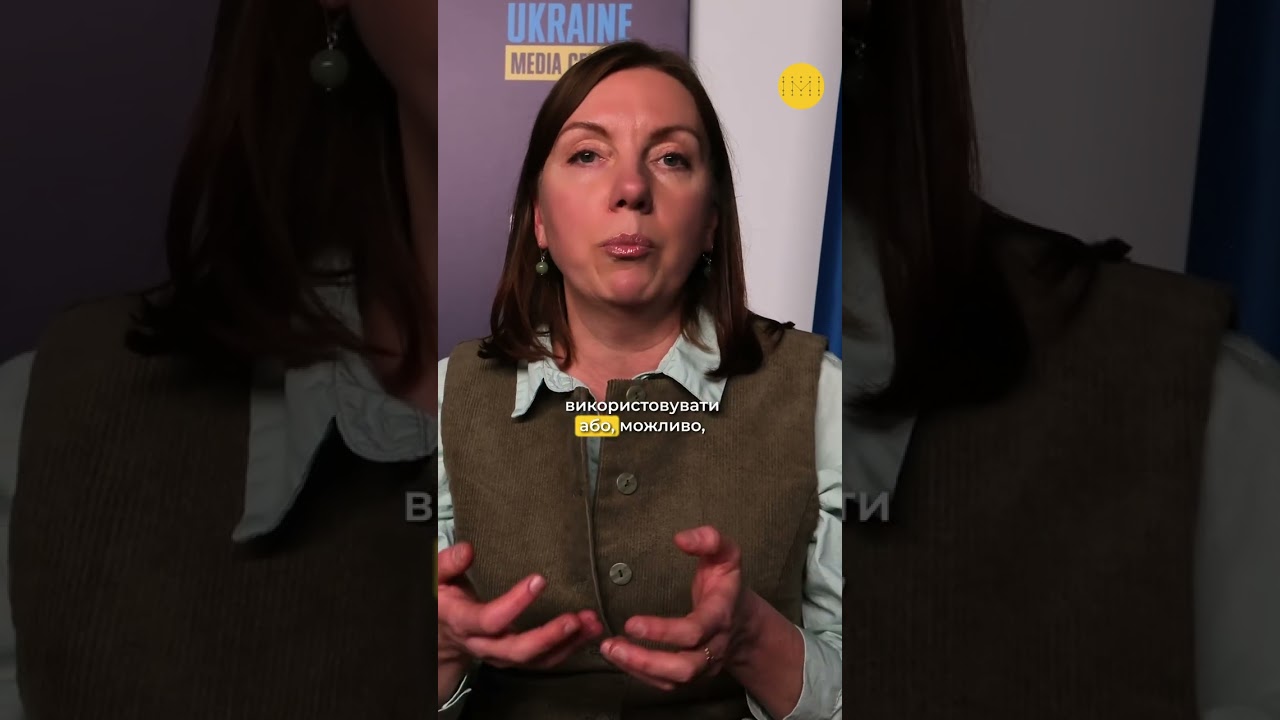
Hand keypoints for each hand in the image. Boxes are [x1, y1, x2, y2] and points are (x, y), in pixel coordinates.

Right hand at [437, 542, 603, 671]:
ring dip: (568, 644)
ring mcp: (501, 656)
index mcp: (463, 623)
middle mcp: (484, 645)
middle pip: (517, 650)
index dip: (515, 603)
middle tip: (575, 619)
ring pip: (536, 660)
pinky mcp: (517, 658)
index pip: (490, 620)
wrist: (440, 635)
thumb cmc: (442, 600)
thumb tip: (468, 550)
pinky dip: (569, 648)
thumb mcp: (436, 578)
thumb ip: (448, 564)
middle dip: (549, 637)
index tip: (539, 580)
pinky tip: (588, 632)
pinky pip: (544, 661)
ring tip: (592, 624)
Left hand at [600, 526, 751, 689]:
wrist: (743, 619)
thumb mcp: (726, 554)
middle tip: (612, 645)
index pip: (694, 631)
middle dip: (647, 661)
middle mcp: (714, 646)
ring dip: (639, 670)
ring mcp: (704, 665)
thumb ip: (710, 540)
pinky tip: (620, 657)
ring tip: (610, 650)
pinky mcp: (692, 674)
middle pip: (684, 667)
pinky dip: (641, 675)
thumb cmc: (726, 583)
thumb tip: (681, 538)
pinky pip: (667, 683)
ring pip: (674, 680)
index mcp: (720, 616)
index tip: (632, 623)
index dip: (663, 631)